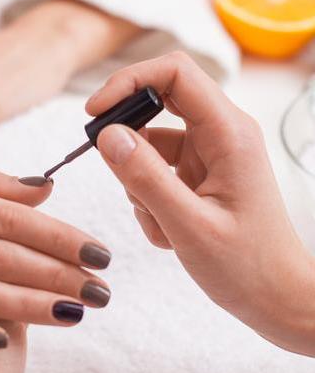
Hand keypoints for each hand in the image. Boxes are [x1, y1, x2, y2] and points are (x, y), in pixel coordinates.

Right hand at [89, 52, 314, 355]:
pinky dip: (149, 201)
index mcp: (230, 133)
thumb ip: (145, 178)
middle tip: (120, 176)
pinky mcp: (200, 178)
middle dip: (130, 139)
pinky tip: (167, 233)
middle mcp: (221, 136)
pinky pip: (157, 173)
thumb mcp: (189, 225)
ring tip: (162, 225)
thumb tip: (107, 135)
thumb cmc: (249, 266)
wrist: (277, 299)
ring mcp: (210, 157)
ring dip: (140, 184)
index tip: (95, 113)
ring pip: (151, 146)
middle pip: (159, 104)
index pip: (175, 73)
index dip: (129, 82)